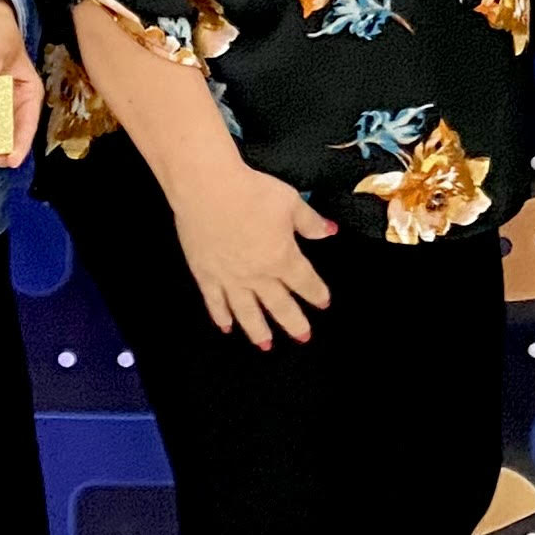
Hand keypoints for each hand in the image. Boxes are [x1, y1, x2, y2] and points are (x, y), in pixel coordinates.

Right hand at [169, 160, 335, 347]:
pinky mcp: (205, 274)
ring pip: (247, 312)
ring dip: (258, 331)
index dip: (316, 293)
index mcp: (282, 258)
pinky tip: (226, 327)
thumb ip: (310, 222)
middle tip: (303, 337)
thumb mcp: (290, 202)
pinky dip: (221, 317)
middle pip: (279, 305)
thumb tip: (329, 232)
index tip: (323, 302)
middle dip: (294, 323)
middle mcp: (257, 275)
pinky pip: (215, 302)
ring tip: (266, 345)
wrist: (208, 189)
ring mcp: (230, 278)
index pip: (305, 282)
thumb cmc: (252, 192)